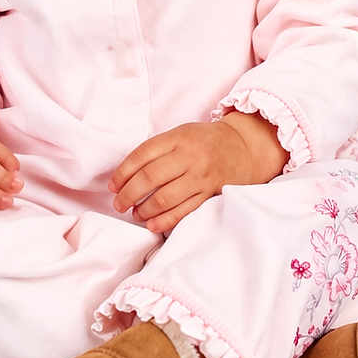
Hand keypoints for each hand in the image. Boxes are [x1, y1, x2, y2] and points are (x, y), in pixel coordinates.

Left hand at [108, 122, 253, 233]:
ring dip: (144, 210)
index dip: (123, 172)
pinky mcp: (211, 195)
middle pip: (150, 178)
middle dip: (128, 194)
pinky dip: (164, 221)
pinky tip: (152, 224)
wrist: (244, 147)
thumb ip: (158, 150)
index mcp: (179, 138)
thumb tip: (127, 175)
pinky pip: (184, 212)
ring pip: (165, 198)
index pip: (142, 154)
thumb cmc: (205, 141)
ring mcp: (201, 177)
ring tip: (135, 213)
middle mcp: (190, 157)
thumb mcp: (181, 134)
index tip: (113, 185)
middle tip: (118, 203)